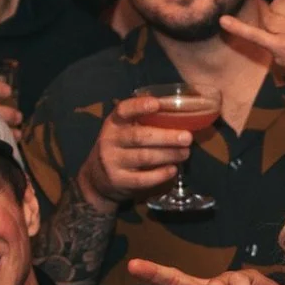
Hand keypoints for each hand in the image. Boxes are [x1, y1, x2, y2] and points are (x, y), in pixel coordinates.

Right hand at [78, 95, 194, 211]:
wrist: (97, 178)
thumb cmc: (120, 147)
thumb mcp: (124, 130)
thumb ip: (144, 122)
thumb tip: (180, 113)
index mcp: (114, 123)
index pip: (123, 110)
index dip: (139, 106)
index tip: (157, 104)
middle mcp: (110, 140)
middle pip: (139, 136)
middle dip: (166, 136)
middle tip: (187, 137)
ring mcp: (112, 161)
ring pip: (143, 157)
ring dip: (168, 154)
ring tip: (185, 153)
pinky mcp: (118, 181)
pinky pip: (142, 179)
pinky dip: (160, 174)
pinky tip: (173, 170)